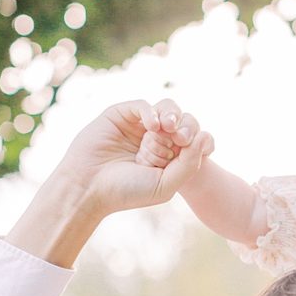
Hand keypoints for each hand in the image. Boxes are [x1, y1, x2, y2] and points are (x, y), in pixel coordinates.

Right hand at [57, 99, 213, 218]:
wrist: (89, 187)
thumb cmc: (127, 191)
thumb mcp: (166, 184)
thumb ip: (189, 163)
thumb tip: (206, 135)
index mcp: (168, 159)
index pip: (193, 140)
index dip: (195, 140)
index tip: (187, 149)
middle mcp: (155, 141)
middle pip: (182, 122)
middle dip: (184, 129)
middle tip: (179, 139)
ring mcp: (138, 127)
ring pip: (166, 109)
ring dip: (172, 116)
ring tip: (168, 128)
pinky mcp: (121, 115)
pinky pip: (143, 105)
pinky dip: (151, 112)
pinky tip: (152, 126)